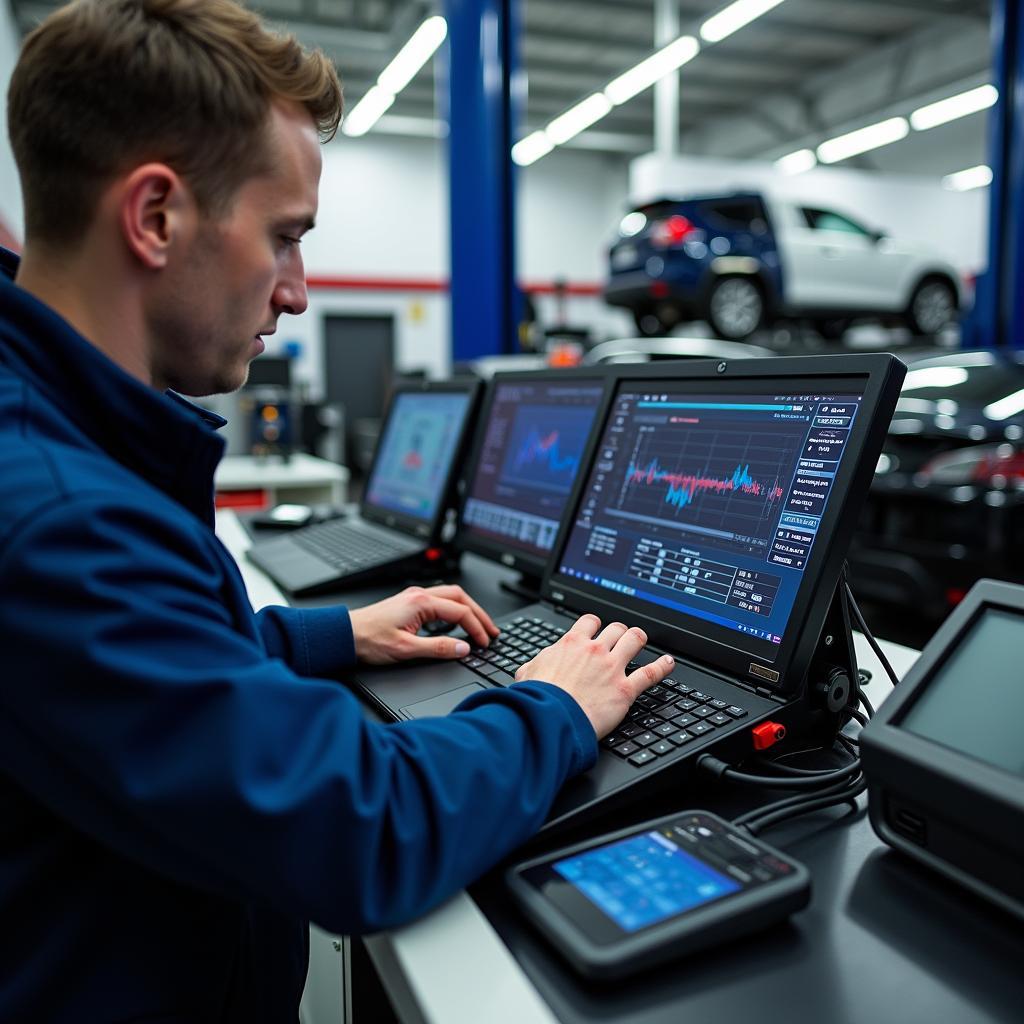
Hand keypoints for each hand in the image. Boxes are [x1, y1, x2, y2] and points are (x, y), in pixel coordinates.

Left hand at [349, 585, 499, 665]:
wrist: (344, 635)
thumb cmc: (368, 640)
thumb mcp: (406, 649)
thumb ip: (438, 648)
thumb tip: (463, 648)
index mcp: (421, 603)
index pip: (460, 612)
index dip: (477, 628)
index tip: (485, 642)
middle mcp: (419, 595)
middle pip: (460, 598)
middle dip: (479, 614)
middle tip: (491, 630)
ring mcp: (414, 598)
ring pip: (451, 597)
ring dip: (467, 610)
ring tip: (478, 625)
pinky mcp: (409, 603)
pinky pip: (440, 601)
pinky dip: (454, 610)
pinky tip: (455, 622)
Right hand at [514, 614, 674, 738]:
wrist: (551, 717)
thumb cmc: (538, 698)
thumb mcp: (527, 674)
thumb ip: (533, 666)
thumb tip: (527, 670)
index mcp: (571, 643)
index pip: (590, 621)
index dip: (595, 624)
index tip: (597, 629)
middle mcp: (594, 650)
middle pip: (616, 628)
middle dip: (619, 632)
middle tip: (621, 638)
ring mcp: (612, 668)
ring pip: (635, 640)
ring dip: (639, 639)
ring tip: (642, 641)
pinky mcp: (625, 689)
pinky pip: (650, 673)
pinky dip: (663, 666)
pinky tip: (669, 663)